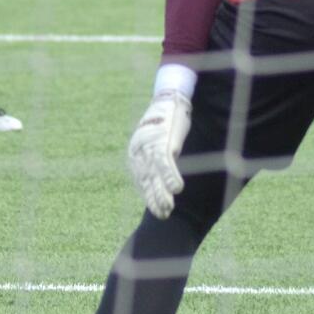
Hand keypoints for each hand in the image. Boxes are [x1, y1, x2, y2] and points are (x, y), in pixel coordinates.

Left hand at [127, 89, 192, 218]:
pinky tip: (178, 188)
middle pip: (147, 180)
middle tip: (163, 215)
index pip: (142, 180)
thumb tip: (159, 179)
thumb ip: (154, 160)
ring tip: (169, 208)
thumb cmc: (163, 123)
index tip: (157, 211)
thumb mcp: (154, 142)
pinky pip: (165, 161)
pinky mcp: (163, 140)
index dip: (149, 197)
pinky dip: (171, 175)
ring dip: (162, 192)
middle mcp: (140, 151)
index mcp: (135, 154)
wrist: (168, 98)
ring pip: (155, 174)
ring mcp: (150, 145)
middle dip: (155, 199)